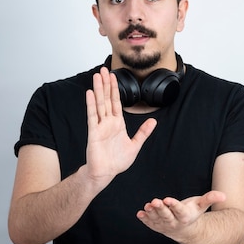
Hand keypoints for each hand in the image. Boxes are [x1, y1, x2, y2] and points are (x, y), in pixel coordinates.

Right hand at [85, 67, 156, 186]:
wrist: (106, 173)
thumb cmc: (117, 161)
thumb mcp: (135, 145)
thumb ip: (143, 133)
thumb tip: (154, 122)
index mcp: (117, 123)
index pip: (116, 102)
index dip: (115, 89)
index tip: (113, 76)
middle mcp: (108, 122)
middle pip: (107, 98)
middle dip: (106, 84)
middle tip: (103, 69)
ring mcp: (100, 126)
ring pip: (99, 103)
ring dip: (98, 89)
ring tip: (97, 76)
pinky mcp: (94, 132)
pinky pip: (92, 116)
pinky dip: (91, 104)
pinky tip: (90, 93)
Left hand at [136, 190, 226, 239]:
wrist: (184, 229)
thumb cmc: (192, 213)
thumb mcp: (201, 205)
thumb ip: (210, 198)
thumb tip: (223, 195)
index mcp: (185, 217)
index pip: (179, 211)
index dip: (173, 205)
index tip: (168, 199)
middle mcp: (174, 223)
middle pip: (166, 216)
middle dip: (160, 209)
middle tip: (155, 201)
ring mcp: (164, 225)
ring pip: (156, 219)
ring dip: (151, 213)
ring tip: (148, 205)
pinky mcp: (156, 225)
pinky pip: (149, 223)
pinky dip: (144, 219)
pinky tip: (140, 213)